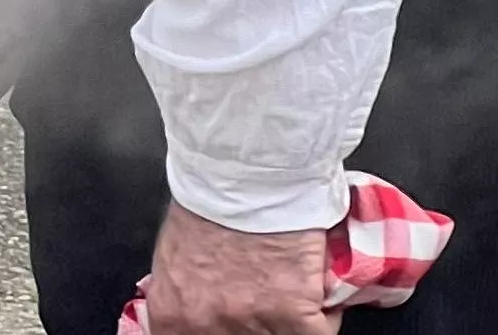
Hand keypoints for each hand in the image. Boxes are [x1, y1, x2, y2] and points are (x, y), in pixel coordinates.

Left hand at [140, 205, 337, 334]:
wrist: (243, 178)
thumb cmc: (207, 203)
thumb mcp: (174, 254)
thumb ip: (182, 295)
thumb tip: (191, 312)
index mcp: (173, 313)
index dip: (213, 332)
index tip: (228, 325)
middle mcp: (209, 326)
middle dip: (252, 325)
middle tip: (260, 300)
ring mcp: (251, 325)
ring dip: (288, 319)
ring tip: (286, 288)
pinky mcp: (293, 317)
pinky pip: (320, 332)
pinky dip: (324, 314)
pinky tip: (313, 289)